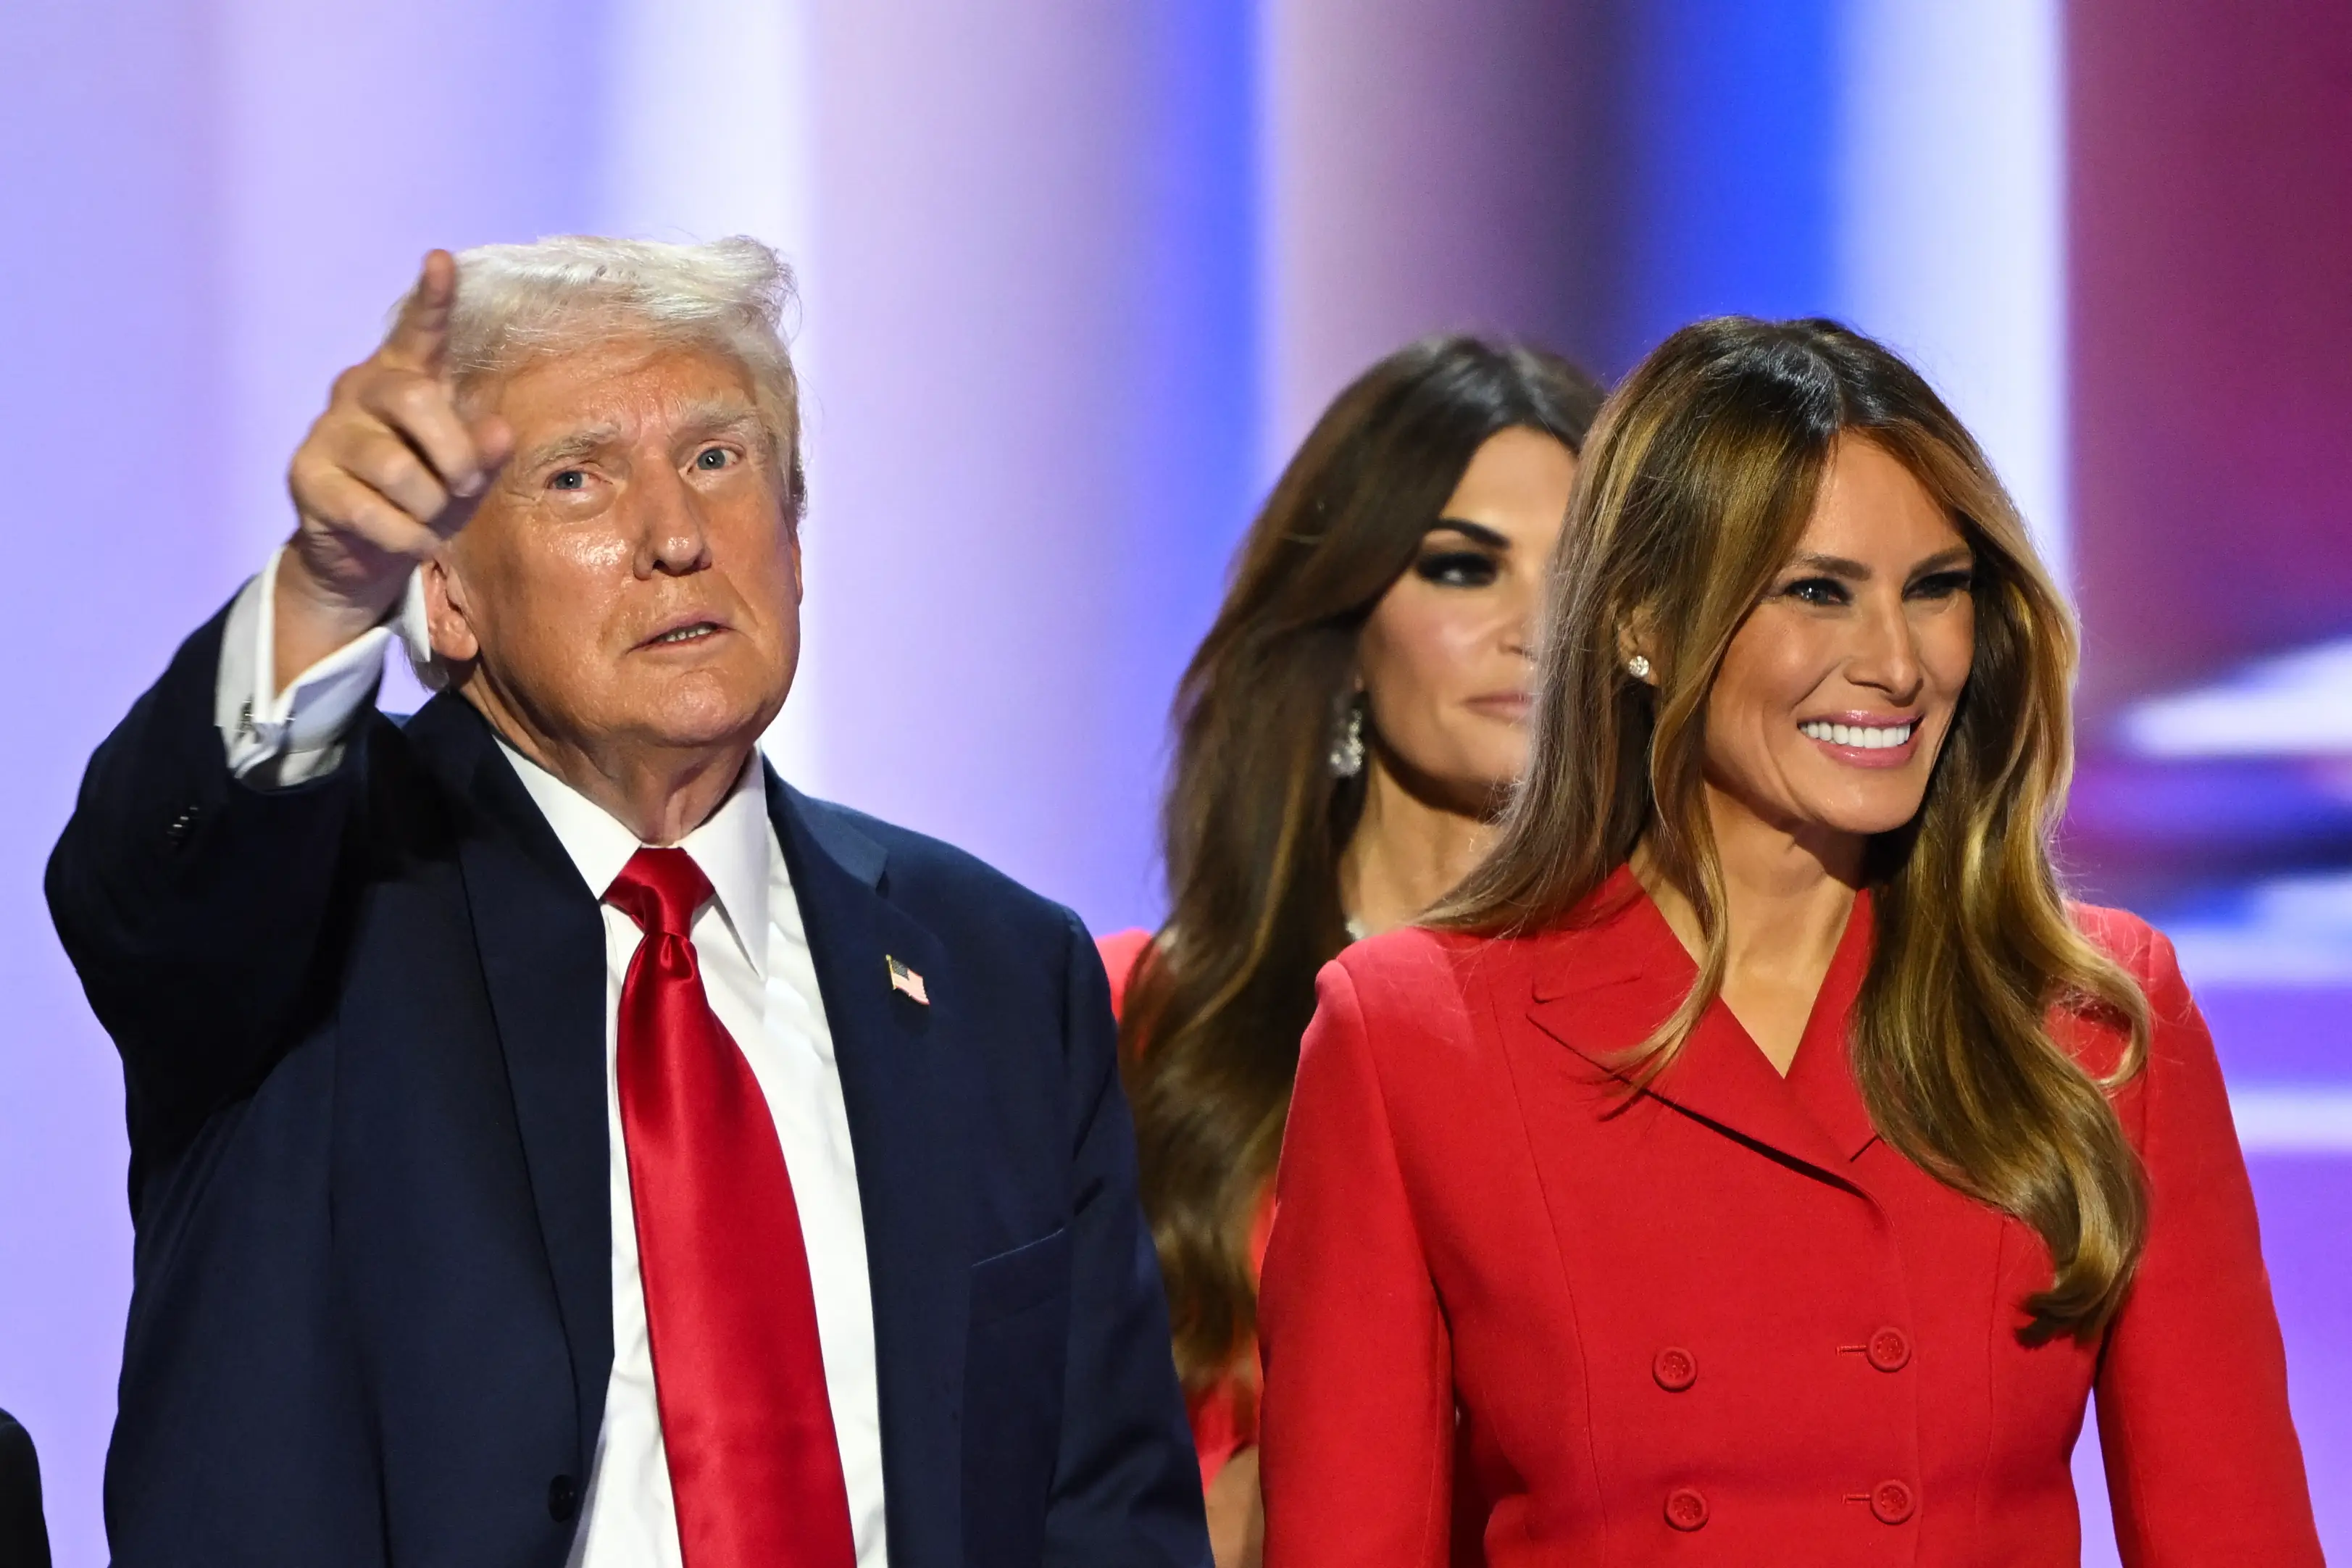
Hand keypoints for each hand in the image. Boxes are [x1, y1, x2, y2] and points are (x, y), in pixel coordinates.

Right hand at [275, 250, 513, 685]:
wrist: (363, 553)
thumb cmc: (424, 498)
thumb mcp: (466, 478)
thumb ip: (485, 453)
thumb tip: (501, 433)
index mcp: (404, 377)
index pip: (419, 332)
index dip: (433, 299)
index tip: (442, 260)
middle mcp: (359, 389)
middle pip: (416, 400)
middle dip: (455, 454)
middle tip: (465, 486)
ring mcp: (327, 430)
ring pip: (397, 468)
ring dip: (431, 507)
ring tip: (429, 518)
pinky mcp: (306, 476)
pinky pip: (371, 512)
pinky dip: (406, 538)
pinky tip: (409, 540)